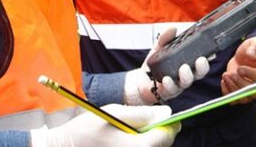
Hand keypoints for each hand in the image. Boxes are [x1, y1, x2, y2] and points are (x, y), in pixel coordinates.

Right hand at [30, 104, 179, 146]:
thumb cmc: (85, 130)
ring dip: (149, 141)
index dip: (169, 124)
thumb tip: (167, 112)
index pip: (165, 137)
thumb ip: (141, 113)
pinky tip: (126, 140)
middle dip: (159, 133)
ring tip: (131, 131)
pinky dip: (139, 146)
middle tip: (147, 121)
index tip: (166, 116)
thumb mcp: (112, 113)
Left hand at [124, 27, 209, 104]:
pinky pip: (170, 90)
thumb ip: (165, 38)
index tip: (211, 53)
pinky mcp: (167, 92)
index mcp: (187, 64)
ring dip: (186, 76)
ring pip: (186, 83)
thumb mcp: (159, 48)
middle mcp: (185, 76)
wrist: (141, 81)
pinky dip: (169, 84)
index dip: (208, 57)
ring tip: (183, 68)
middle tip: (200, 60)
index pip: (200, 61)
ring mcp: (177, 85)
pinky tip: (167, 79)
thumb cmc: (155, 65)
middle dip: (202, 68)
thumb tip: (172, 28)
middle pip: (199, 73)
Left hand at [220, 37, 255, 103]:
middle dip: (240, 83)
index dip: (250, 75)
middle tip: (231, 73)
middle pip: (252, 92)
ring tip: (226, 75)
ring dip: (232, 88)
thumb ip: (255, 47)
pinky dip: (227, 92)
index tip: (240, 68)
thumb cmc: (253, 50)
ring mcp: (249, 91)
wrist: (245, 56)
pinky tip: (224, 81)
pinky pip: (233, 99)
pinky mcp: (239, 93)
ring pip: (242, 98)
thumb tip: (251, 55)